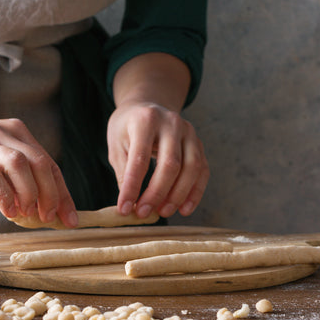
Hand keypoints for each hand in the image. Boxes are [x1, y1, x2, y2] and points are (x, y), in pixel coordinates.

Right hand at [0, 116, 77, 225]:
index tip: (70, 218)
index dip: (63, 193)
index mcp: (16, 132)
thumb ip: (16, 178)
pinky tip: (7, 211)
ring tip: (27, 215)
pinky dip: (5, 195)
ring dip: (30, 193)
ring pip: (20, 165)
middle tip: (50, 219)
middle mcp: (3, 133)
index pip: (49, 163)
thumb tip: (43, 209)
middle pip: (41, 163)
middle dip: (52, 194)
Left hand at [107, 101, 209, 219]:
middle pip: (170, 164)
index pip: (140, 158)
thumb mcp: (117, 144)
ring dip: (178, 195)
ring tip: (163, 212)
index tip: (124, 208)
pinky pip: (202, 171)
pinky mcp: (199, 143)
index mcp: (145, 120)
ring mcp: (189, 132)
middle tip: (144, 213)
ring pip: (192, 168)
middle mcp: (171, 123)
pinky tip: (184, 209)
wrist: (147, 106)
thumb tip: (129, 206)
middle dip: (157, 193)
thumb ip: (123, 172)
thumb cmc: (128, 128)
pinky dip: (195, 192)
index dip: (132, 186)